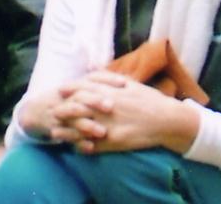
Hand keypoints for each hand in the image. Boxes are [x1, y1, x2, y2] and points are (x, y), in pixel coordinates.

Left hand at [46, 71, 198, 154]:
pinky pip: (95, 146)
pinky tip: (75, 149)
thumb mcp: (131, 83)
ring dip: (67, 132)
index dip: (70, 89)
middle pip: (79, 108)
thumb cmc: (150, 99)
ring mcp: (111, 125)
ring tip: (55, 134)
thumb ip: (111, 79)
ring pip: (82, 129)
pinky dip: (83, 148)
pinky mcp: (116, 142)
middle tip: (52, 112)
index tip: (59, 90)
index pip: (84, 89)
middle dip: (64, 110)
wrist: (168, 120)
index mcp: (111, 92)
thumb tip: (96, 72)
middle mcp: (108, 108)